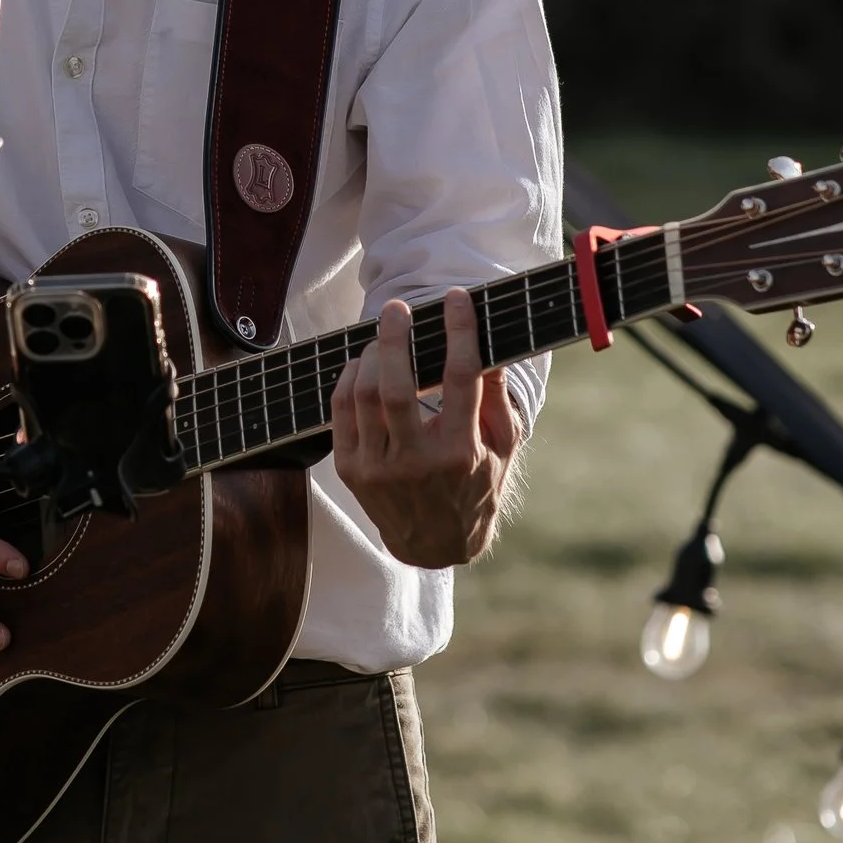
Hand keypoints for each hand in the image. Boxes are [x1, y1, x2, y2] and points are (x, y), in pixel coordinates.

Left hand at [329, 294, 522, 571]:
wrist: (435, 543)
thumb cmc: (475, 486)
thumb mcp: (502, 448)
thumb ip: (498, 400)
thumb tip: (492, 348)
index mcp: (460, 452)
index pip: (460, 380)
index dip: (459, 333)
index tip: (457, 299)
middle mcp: (417, 462)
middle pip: (396, 387)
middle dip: (395, 338)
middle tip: (399, 307)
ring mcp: (378, 468)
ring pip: (363, 396)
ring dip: (371, 355)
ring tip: (383, 336)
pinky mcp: (351, 471)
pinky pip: (340, 412)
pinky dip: (349, 379)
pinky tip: (362, 364)